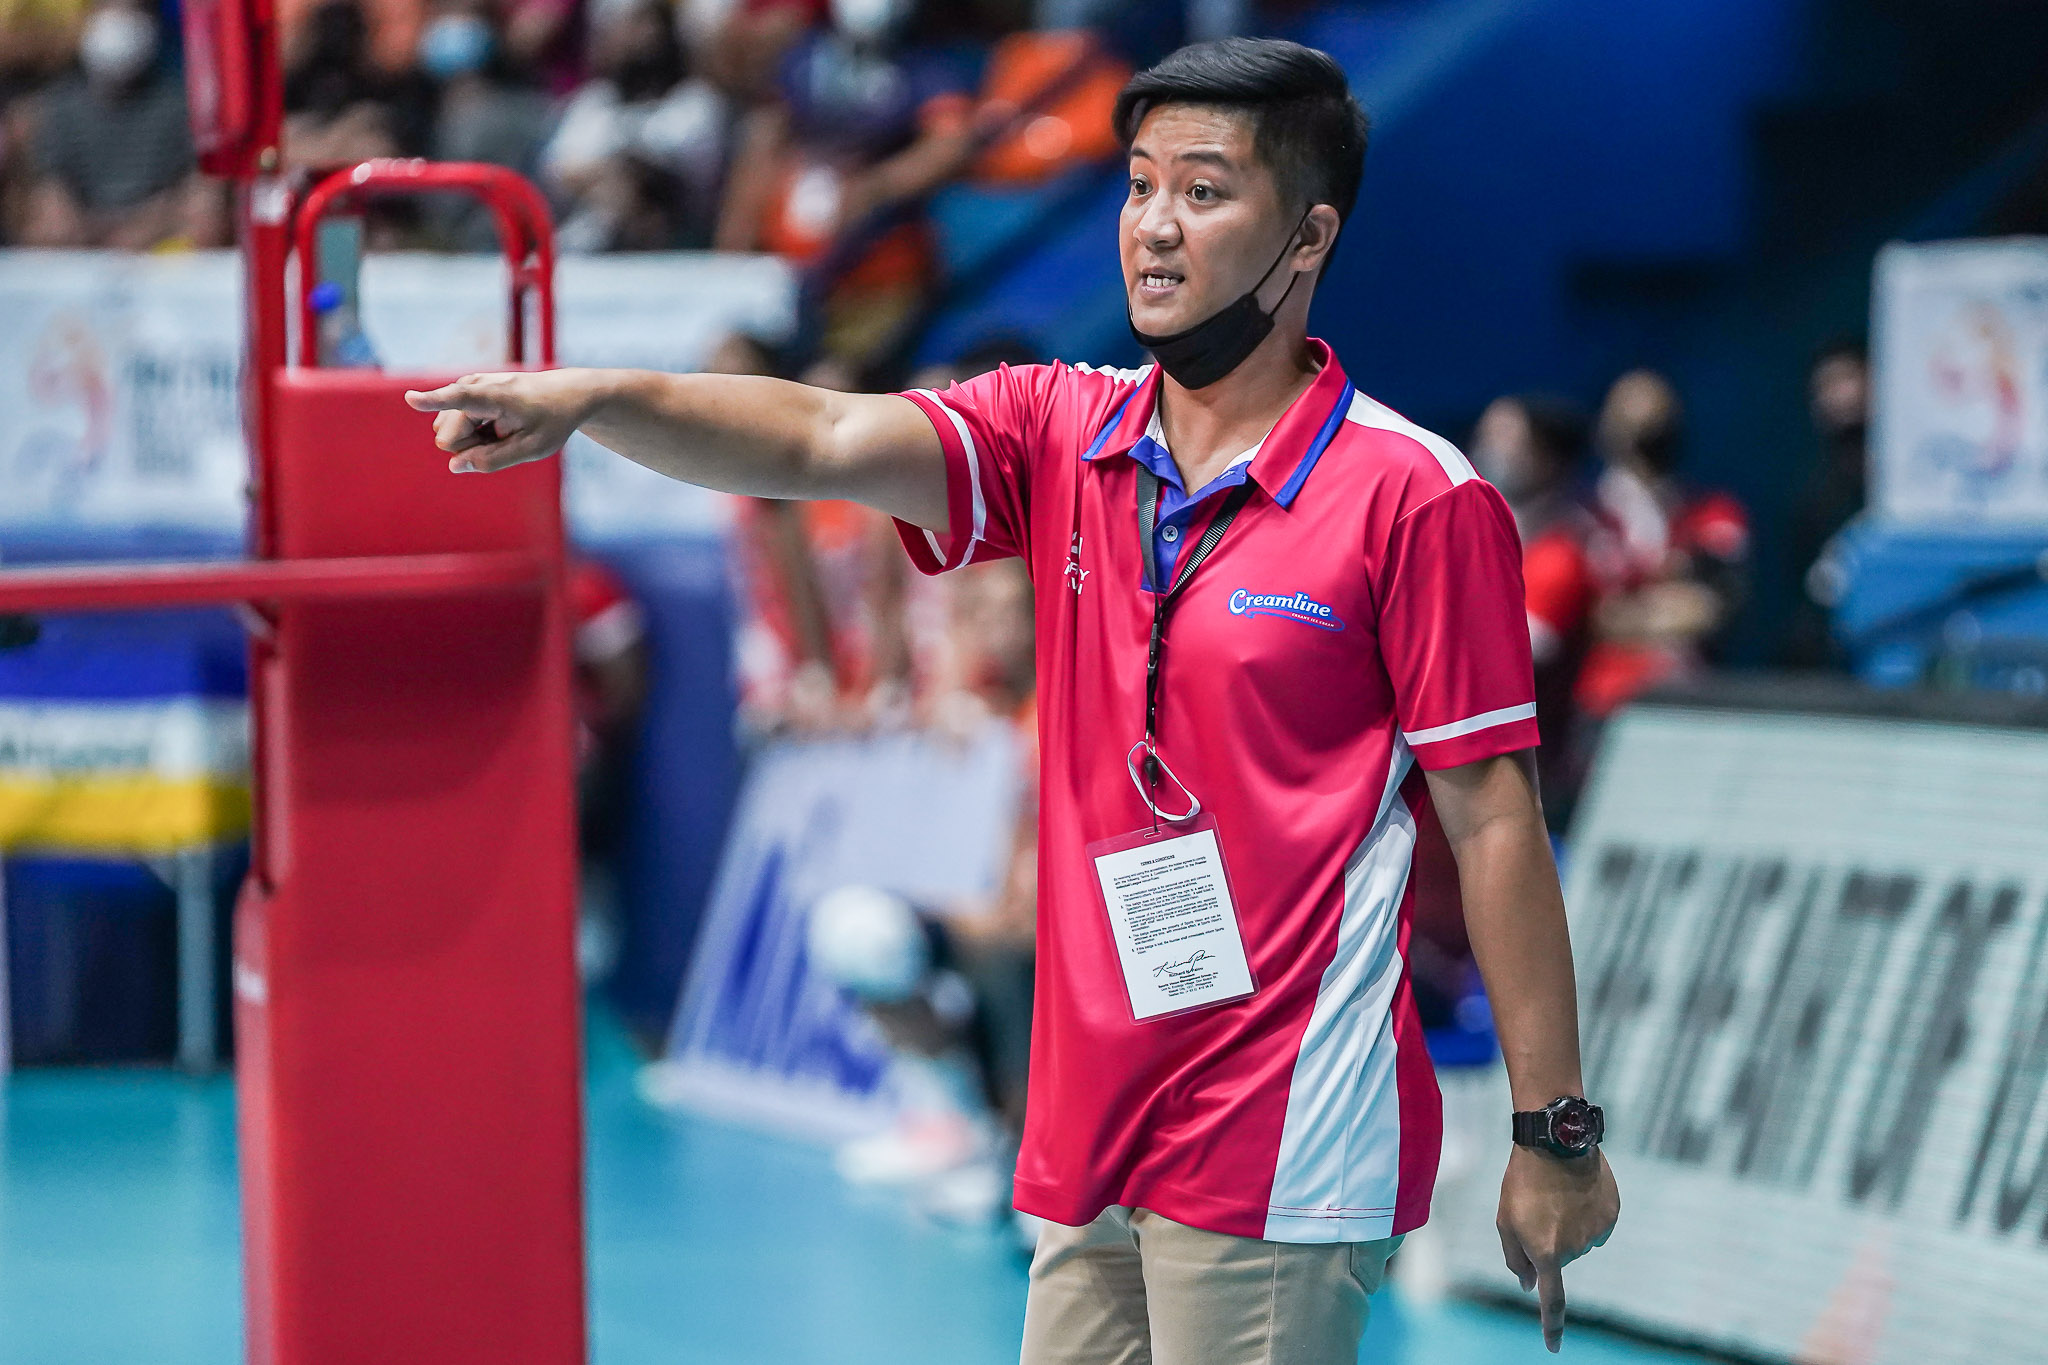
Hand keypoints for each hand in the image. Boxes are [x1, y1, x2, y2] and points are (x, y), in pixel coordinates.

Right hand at [404, 370, 593, 473]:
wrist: (566, 393)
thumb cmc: (552, 421)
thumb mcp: (532, 448)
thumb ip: (494, 460)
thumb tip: (453, 466)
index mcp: (496, 396)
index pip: (459, 399)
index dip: (433, 401)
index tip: (410, 398)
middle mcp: (476, 385)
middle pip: (450, 435)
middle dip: (471, 447)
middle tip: (506, 438)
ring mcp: (468, 387)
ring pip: (449, 432)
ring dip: (474, 440)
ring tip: (504, 430)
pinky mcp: (466, 391)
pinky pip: (455, 425)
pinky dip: (475, 432)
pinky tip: (496, 425)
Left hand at [1496, 1145, 1619, 1352]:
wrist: (1555, 1142)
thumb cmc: (1522, 1182)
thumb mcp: (1505, 1220)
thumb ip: (1516, 1259)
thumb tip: (1530, 1286)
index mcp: (1545, 1252)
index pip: (1552, 1301)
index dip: (1552, 1326)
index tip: (1554, 1348)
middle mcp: (1575, 1249)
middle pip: (1561, 1258)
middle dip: (1549, 1241)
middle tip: (1538, 1207)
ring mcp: (1596, 1233)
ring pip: (1580, 1242)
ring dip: (1568, 1225)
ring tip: (1557, 1194)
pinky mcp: (1611, 1216)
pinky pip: (1596, 1226)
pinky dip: (1586, 1214)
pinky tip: (1576, 1191)